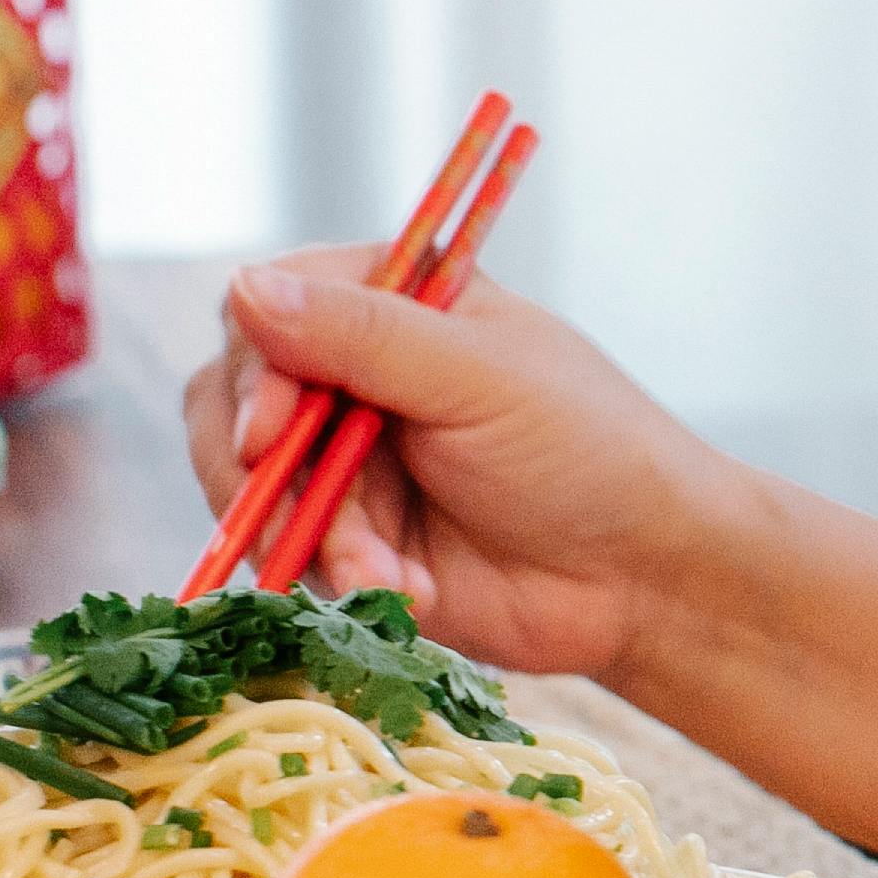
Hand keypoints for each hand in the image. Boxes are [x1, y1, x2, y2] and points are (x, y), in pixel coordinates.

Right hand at [183, 252, 742, 680]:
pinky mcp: (354, 541)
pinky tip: (405, 592)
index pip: (271, 307)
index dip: (253, 370)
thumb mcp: (479, 378)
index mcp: (397, 304)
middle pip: (233, 400)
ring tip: (379, 572)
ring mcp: (350, 462)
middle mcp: (360, 375)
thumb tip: (245, 284)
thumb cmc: (589, 452)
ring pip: (253, 487)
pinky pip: (295, 556)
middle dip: (254, 467)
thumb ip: (364, 335)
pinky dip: (338, 578)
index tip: (270, 432)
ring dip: (305, 535)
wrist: (644, 580)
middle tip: (289, 518)